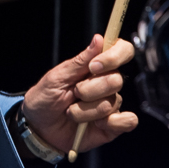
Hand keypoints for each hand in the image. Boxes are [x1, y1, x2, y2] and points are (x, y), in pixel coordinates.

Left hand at [21, 34, 137, 154]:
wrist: (40, 128)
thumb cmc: (46, 97)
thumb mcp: (57, 77)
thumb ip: (80, 61)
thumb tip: (99, 39)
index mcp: (96, 66)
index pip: (122, 50)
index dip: (114, 56)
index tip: (93, 66)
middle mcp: (107, 83)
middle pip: (116, 80)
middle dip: (89, 90)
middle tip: (74, 94)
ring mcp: (111, 104)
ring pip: (112, 103)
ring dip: (86, 111)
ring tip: (73, 113)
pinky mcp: (113, 125)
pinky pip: (128, 121)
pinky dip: (111, 123)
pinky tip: (95, 125)